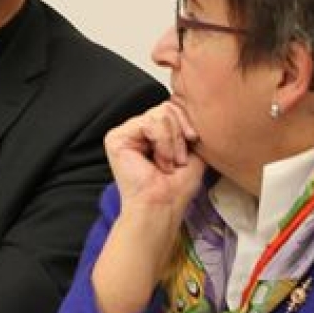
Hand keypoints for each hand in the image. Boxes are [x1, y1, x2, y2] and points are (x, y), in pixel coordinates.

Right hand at [92, 102, 207, 312]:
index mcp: (151, 133)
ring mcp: (124, 133)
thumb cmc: (176, 187)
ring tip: (168, 163)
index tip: (193, 143)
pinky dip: (163, 142)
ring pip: (160, 114)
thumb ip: (190, 128)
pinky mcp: (116, 138)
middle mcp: (136, 130)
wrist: (163, 205)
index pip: (171, 109)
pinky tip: (159, 160)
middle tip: (177, 160)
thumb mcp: (192, 151)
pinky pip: (149, 122)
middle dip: (180, 134)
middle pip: (166, 108)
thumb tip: (197, 110)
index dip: (186, 123)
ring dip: (172, 142)